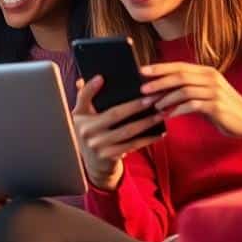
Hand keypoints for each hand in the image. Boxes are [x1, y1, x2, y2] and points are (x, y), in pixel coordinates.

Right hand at [72, 76, 164, 190]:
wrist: (94, 164)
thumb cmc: (92, 134)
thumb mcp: (83, 117)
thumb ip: (84, 99)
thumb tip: (83, 80)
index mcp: (80, 117)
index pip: (83, 99)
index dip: (91, 88)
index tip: (102, 77)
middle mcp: (86, 130)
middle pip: (115, 114)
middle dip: (136, 105)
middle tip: (154, 97)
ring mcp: (98, 144)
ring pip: (127, 130)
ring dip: (147, 121)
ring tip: (162, 113)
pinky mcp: (110, 155)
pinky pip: (132, 144)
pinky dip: (147, 139)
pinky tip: (159, 132)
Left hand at [140, 62, 241, 153]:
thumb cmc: (221, 108)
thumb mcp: (203, 95)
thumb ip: (185, 90)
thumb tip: (158, 89)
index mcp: (207, 72)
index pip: (179, 66)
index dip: (159, 68)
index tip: (141, 71)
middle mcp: (211, 78)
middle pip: (180, 76)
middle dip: (158, 82)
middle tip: (142, 90)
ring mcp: (215, 92)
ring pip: (184, 91)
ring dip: (166, 99)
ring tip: (153, 106)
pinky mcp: (217, 106)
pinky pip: (193, 106)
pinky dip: (178, 110)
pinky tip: (168, 116)